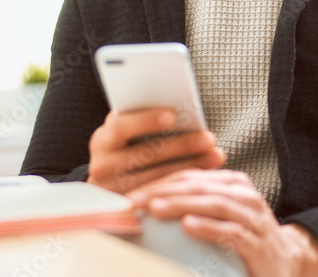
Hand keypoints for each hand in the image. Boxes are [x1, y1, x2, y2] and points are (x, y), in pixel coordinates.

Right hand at [86, 108, 225, 192]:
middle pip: (144, 155)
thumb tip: (175, 108)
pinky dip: (185, 186)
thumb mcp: (126, 133)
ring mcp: (115, 191)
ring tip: (215, 156)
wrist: (108, 187)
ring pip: (157, 179)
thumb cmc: (125, 149)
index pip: (120, 127)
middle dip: (180, 145)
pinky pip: (162, 198)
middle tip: (208, 138)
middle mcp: (102, 167)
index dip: (145, 121)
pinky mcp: (131, 209)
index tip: (172, 116)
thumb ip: (140, 120)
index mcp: (102, 140)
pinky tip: (205, 177)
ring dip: (189, 166)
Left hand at [127, 170, 317, 276]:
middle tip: (134, 200)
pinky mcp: (259, 244)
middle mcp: (244, 195)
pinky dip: (209, 227)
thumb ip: (193, 206)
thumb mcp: (219, 216)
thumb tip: (146, 205)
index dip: (159, 182)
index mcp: (231, 184)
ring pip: (214, 204)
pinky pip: (232, 232)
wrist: (288, 262)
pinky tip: (188, 226)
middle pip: (198, 187)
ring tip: (155, 208)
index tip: (130, 193)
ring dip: (181, 205)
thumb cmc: (244, 239)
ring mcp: (254, 218)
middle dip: (163, 192)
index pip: (189, 176)